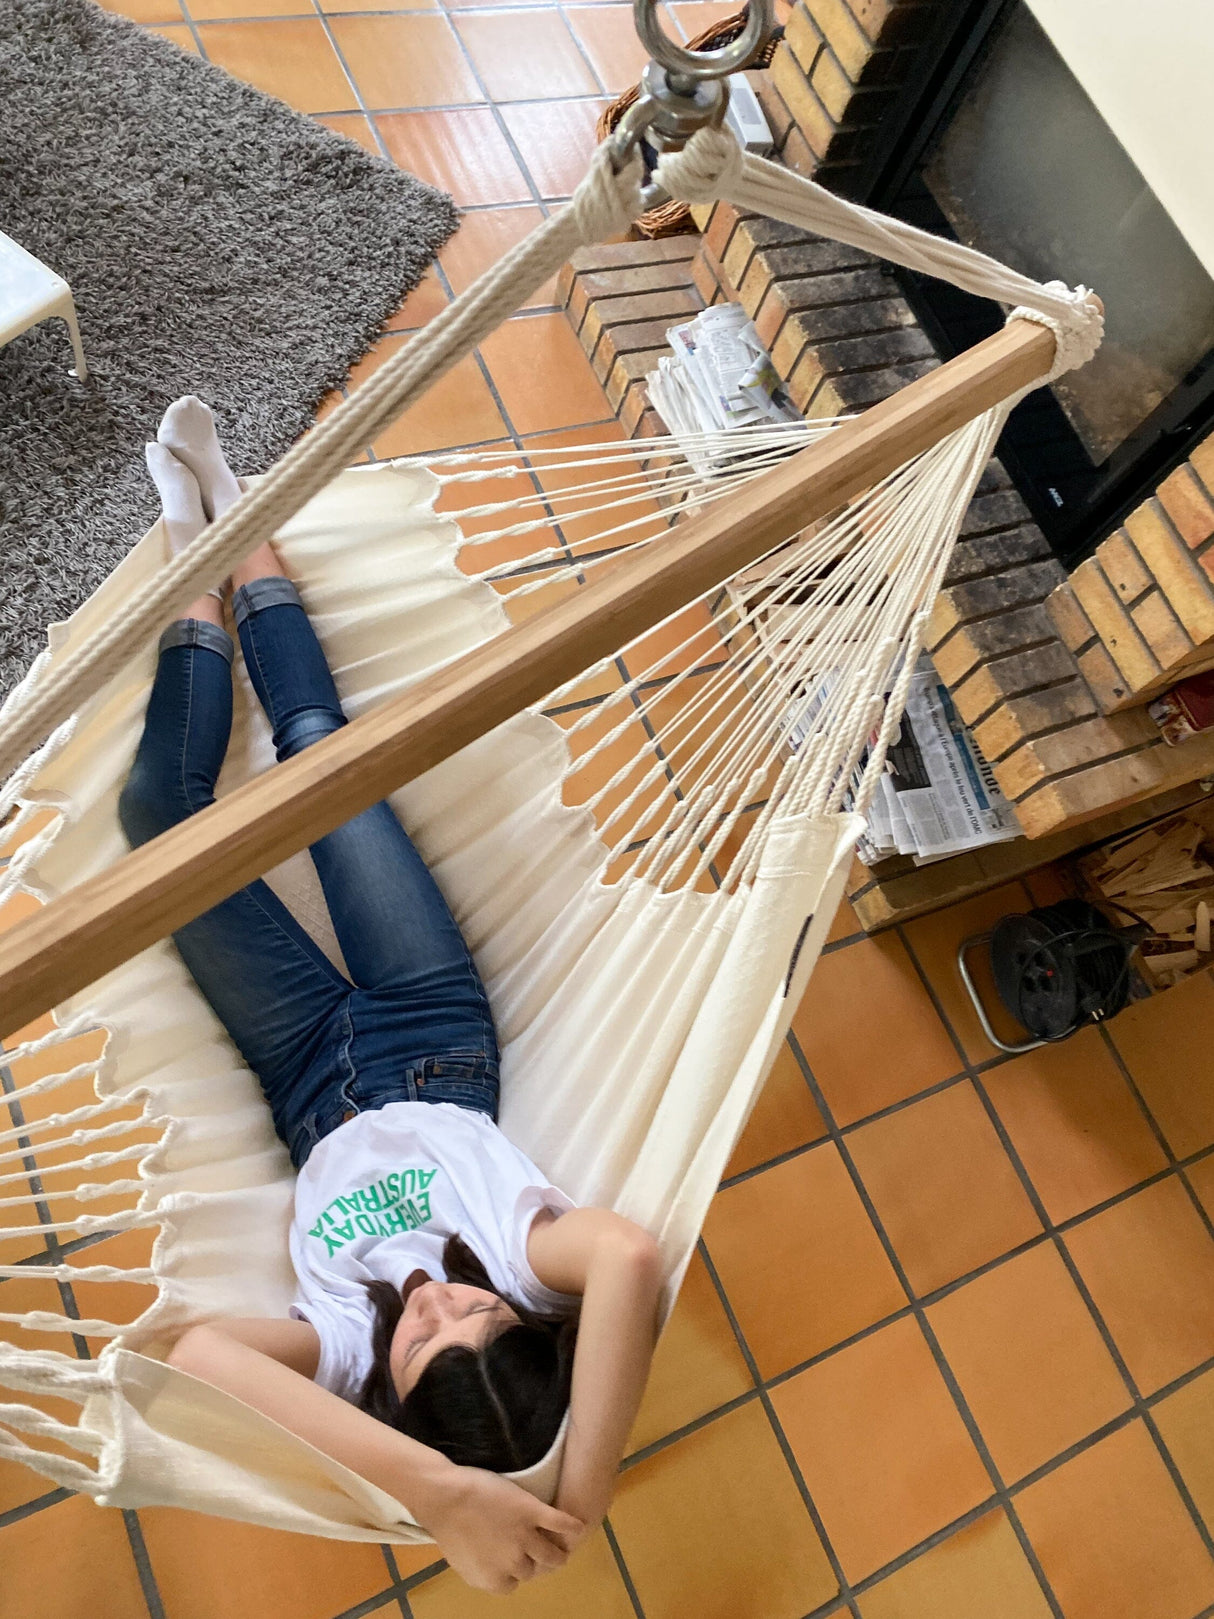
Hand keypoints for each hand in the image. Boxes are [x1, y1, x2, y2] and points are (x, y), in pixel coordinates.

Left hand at [414, 1466, 585, 1594]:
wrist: (446, 1497)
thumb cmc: (447, 1526)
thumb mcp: (461, 1561)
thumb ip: (482, 1571)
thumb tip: (493, 1573)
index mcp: (493, 1580)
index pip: (514, 1584)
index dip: (516, 1572)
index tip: (517, 1562)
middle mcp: (512, 1564)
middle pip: (534, 1570)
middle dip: (536, 1562)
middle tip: (540, 1552)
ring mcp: (524, 1538)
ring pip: (552, 1554)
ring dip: (559, 1552)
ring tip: (563, 1546)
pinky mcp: (532, 1512)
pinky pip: (559, 1523)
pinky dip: (571, 1526)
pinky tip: (578, 1525)